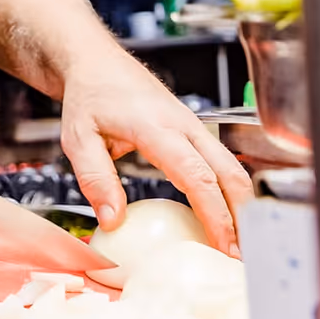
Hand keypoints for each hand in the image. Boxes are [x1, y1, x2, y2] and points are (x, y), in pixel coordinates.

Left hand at [59, 51, 252, 255]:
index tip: (223, 244)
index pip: (197, 175)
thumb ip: (95, 179)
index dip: (215, 213)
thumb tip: (113, 220)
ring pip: (232, 167)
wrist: (96, 62)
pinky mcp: (194, 129)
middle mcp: (183, 124)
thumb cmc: (88, 96)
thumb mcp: (78, 137)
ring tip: (238, 244)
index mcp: (156, 126)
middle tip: (240, 256)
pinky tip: (225, 217)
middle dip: (241, 216)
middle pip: (229, 172)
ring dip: (241, 205)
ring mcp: (193, 125)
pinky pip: (221, 162)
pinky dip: (229, 190)